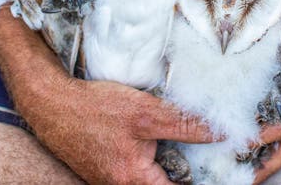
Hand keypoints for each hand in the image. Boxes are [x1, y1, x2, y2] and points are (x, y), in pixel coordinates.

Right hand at [18, 75, 215, 184]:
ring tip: (191, 143)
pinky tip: (164, 140)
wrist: (51, 104)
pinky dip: (157, 158)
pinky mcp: (109, 169)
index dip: (207, 178)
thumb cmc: (94, 108)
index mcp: (136, 181)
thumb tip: (218, 132)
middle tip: (212, 152)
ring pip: (156, 178)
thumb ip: (184, 124)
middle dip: (192, 170)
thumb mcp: (145, 112)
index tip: (228, 168)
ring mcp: (115, 180)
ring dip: (175, 164)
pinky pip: (141, 170)